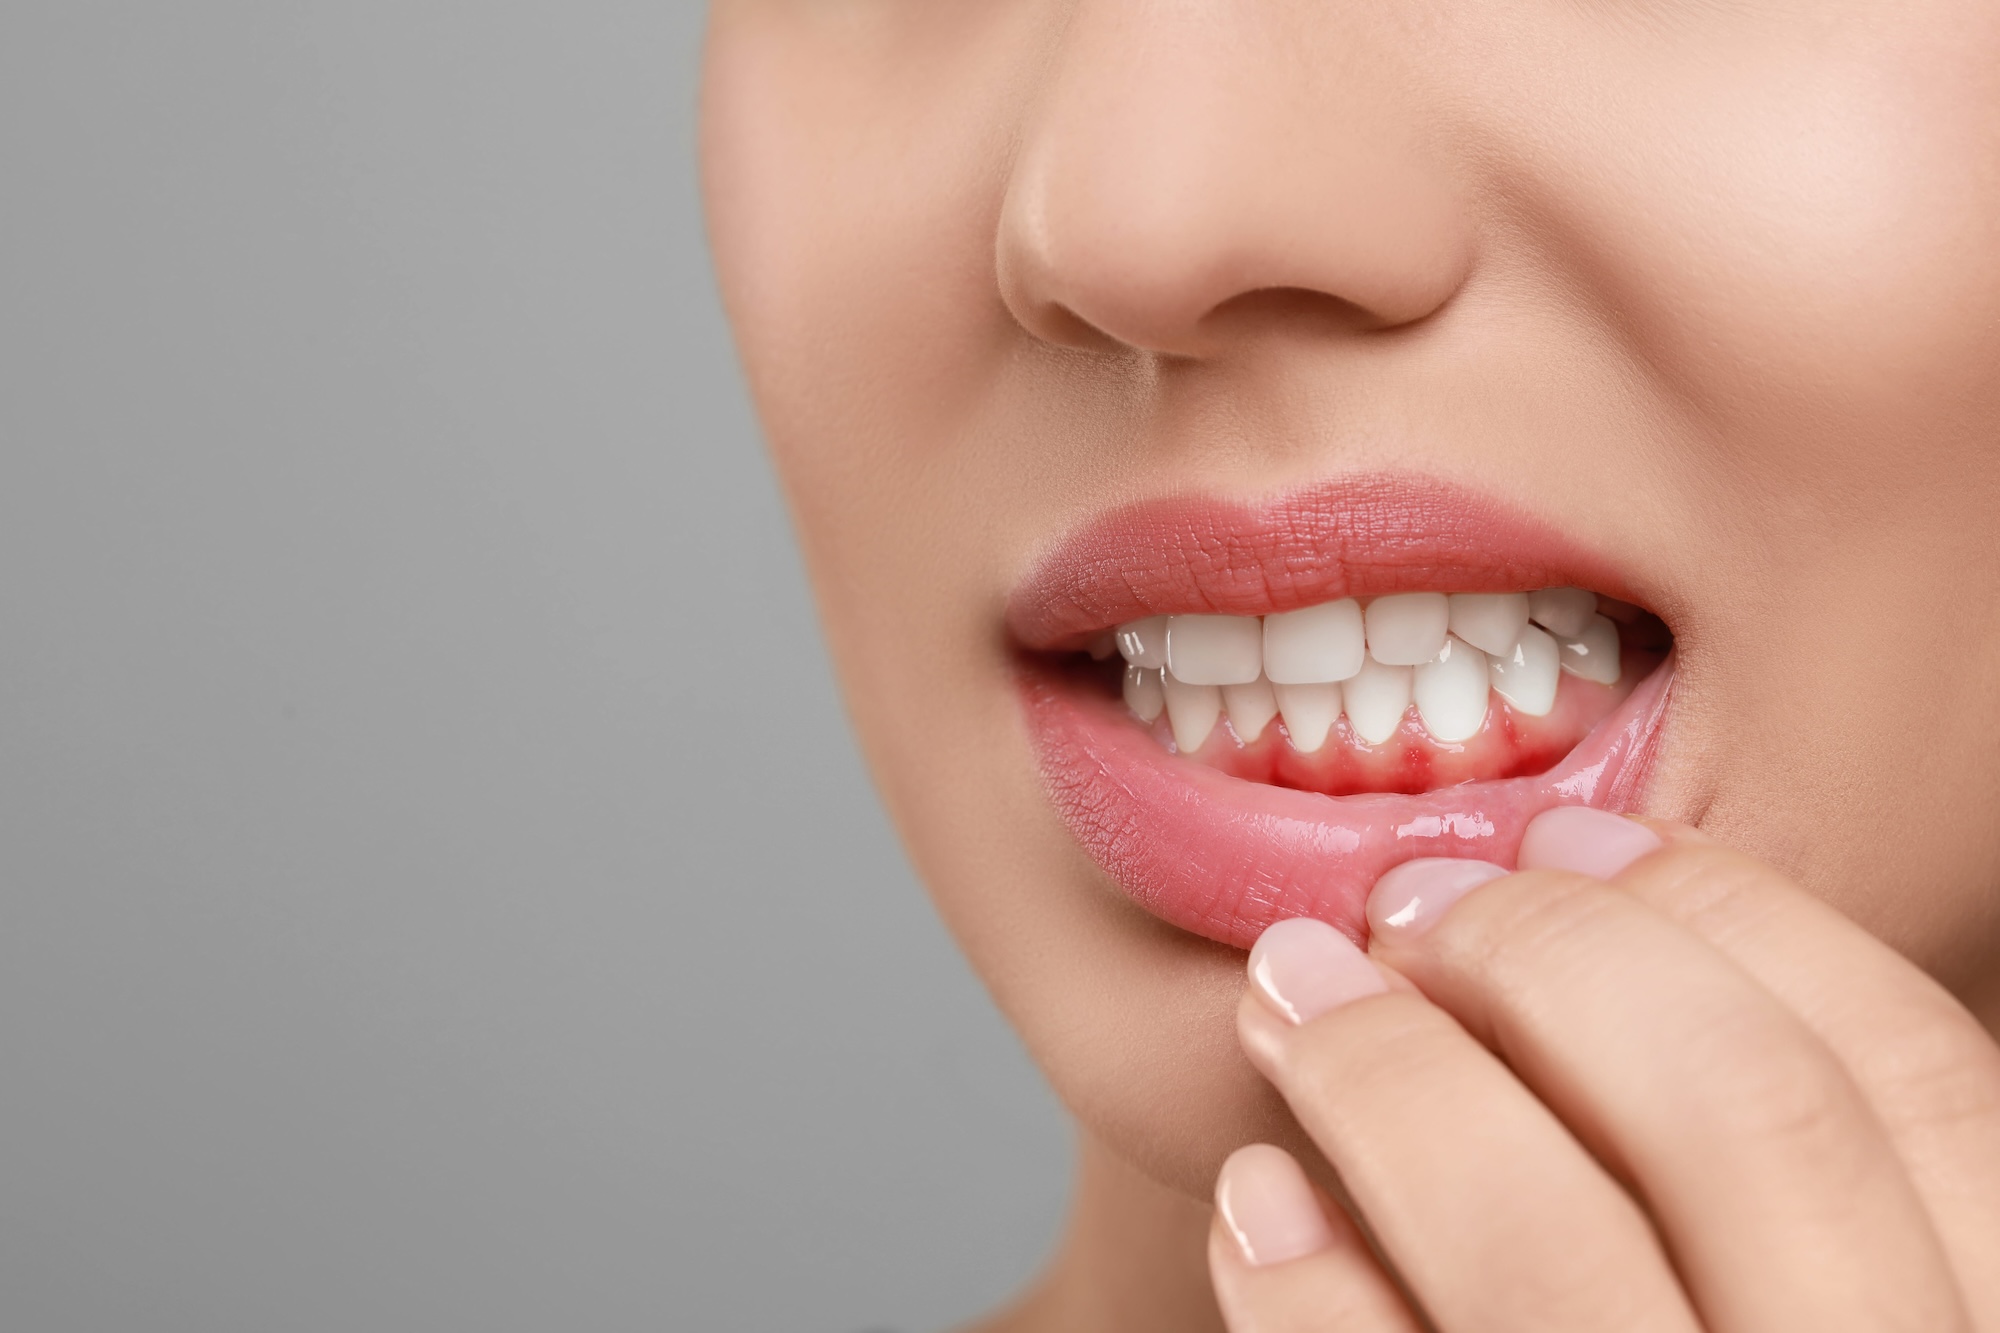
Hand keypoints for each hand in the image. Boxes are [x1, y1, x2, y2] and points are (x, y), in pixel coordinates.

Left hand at [1208, 808, 1999, 1331]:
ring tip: (1294, 999)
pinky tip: (1262, 1208)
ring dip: (1388, 1078)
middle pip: (1746, 1115)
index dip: (1727, 916)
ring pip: (1546, 1244)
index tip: (1571, 837)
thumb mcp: (1831, 1307)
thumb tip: (1616, 943)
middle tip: (1410, 901)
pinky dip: (1311, 1293)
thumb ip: (1790, 1203)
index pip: (1913, 1075)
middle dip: (1546, 954)